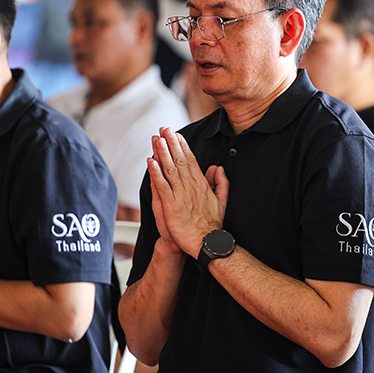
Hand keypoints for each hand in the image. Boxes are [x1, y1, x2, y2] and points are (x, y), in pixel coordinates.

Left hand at [147, 127, 228, 255]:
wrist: (207, 243)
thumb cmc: (213, 225)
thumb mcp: (222, 201)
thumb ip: (221, 182)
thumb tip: (218, 168)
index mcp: (202, 185)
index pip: (191, 160)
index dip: (183, 146)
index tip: (176, 135)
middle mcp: (191, 187)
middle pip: (179, 160)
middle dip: (171, 143)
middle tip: (164, 129)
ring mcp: (180, 196)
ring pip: (170, 169)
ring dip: (162, 152)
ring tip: (156, 138)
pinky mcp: (171, 206)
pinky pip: (162, 186)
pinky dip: (156, 173)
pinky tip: (151, 161)